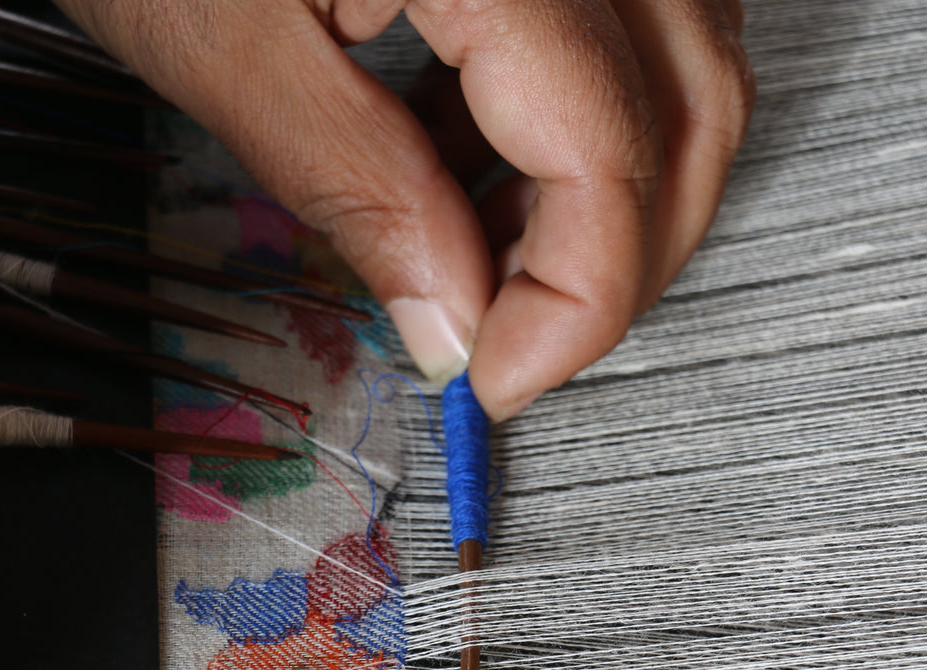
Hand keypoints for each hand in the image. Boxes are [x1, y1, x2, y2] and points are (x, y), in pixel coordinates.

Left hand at [57, 0, 752, 418]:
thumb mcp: (231, 49)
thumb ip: (366, 196)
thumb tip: (456, 321)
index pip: (616, 156)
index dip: (577, 301)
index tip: (497, 377)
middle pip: (694, 114)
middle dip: (616, 262)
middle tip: (508, 337)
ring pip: (693, 71)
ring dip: (611, 194)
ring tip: (482, 247)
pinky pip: (648, 21)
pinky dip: (591, 117)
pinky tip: (488, 157)